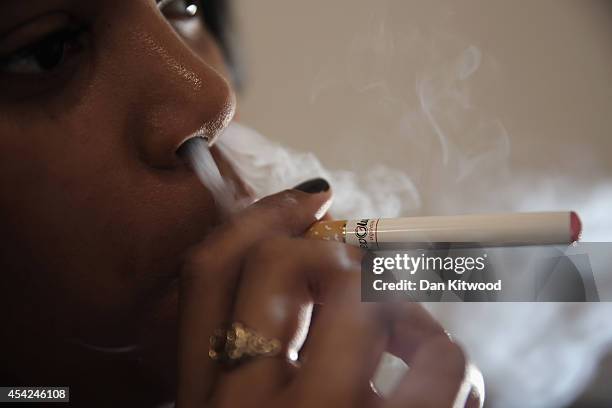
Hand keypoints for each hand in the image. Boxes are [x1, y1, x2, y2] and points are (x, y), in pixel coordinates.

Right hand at [176, 181, 481, 406]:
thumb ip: (246, 357)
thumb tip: (304, 262)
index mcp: (204, 399)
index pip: (206, 273)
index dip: (259, 217)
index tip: (307, 200)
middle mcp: (247, 406)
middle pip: (283, 262)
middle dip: (334, 252)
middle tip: (362, 274)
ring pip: (365, 294)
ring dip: (401, 304)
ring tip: (412, 343)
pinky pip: (444, 361)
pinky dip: (452, 360)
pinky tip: (444, 386)